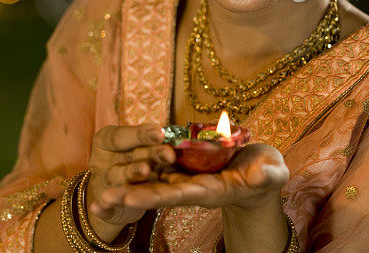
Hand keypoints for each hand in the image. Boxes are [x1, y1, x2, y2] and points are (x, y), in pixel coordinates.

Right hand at [86, 123, 175, 230]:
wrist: (123, 193)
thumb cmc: (135, 161)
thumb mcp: (142, 149)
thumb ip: (154, 142)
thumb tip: (184, 134)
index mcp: (106, 141)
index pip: (123, 135)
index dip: (141, 133)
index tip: (161, 132)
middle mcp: (101, 160)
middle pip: (127, 156)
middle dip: (148, 153)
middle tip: (168, 153)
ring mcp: (102, 183)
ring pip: (117, 176)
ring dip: (130, 172)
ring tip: (145, 170)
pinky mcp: (104, 206)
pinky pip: (104, 207)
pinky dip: (103, 207)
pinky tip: (99, 206)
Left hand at [91, 143, 287, 212]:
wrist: (259, 171)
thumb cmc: (268, 171)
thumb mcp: (271, 171)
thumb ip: (267, 174)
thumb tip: (261, 175)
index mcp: (212, 190)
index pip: (180, 194)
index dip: (156, 195)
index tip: (131, 197)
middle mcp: (194, 188)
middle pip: (158, 193)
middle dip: (130, 195)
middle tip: (101, 199)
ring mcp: (186, 179)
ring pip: (152, 185)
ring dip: (126, 190)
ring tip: (96, 195)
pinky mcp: (183, 169)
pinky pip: (157, 172)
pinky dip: (136, 176)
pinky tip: (113, 178)